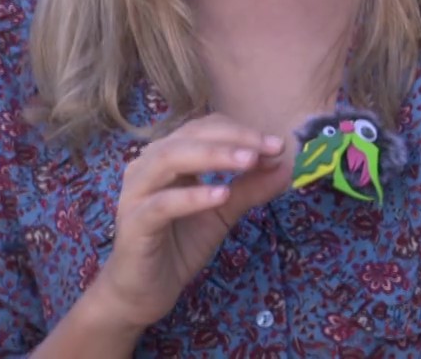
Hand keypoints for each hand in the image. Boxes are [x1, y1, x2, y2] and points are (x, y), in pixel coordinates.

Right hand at [86, 116, 292, 332]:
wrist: (146, 291)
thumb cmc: (180, 245)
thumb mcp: (223, 212)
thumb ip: (250, 188)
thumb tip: (286, 167)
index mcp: (169, 157)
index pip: (205, 129)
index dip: (242, 133)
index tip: (277, 146)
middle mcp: (147, 167)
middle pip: (189, 136)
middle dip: (233, 139)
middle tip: (269, 147)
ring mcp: (136, 193)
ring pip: (170, 159)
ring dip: (213, 156)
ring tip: (249, 161)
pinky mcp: (134, 224)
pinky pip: (161, 204)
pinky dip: (192, 196)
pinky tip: (221, 195)